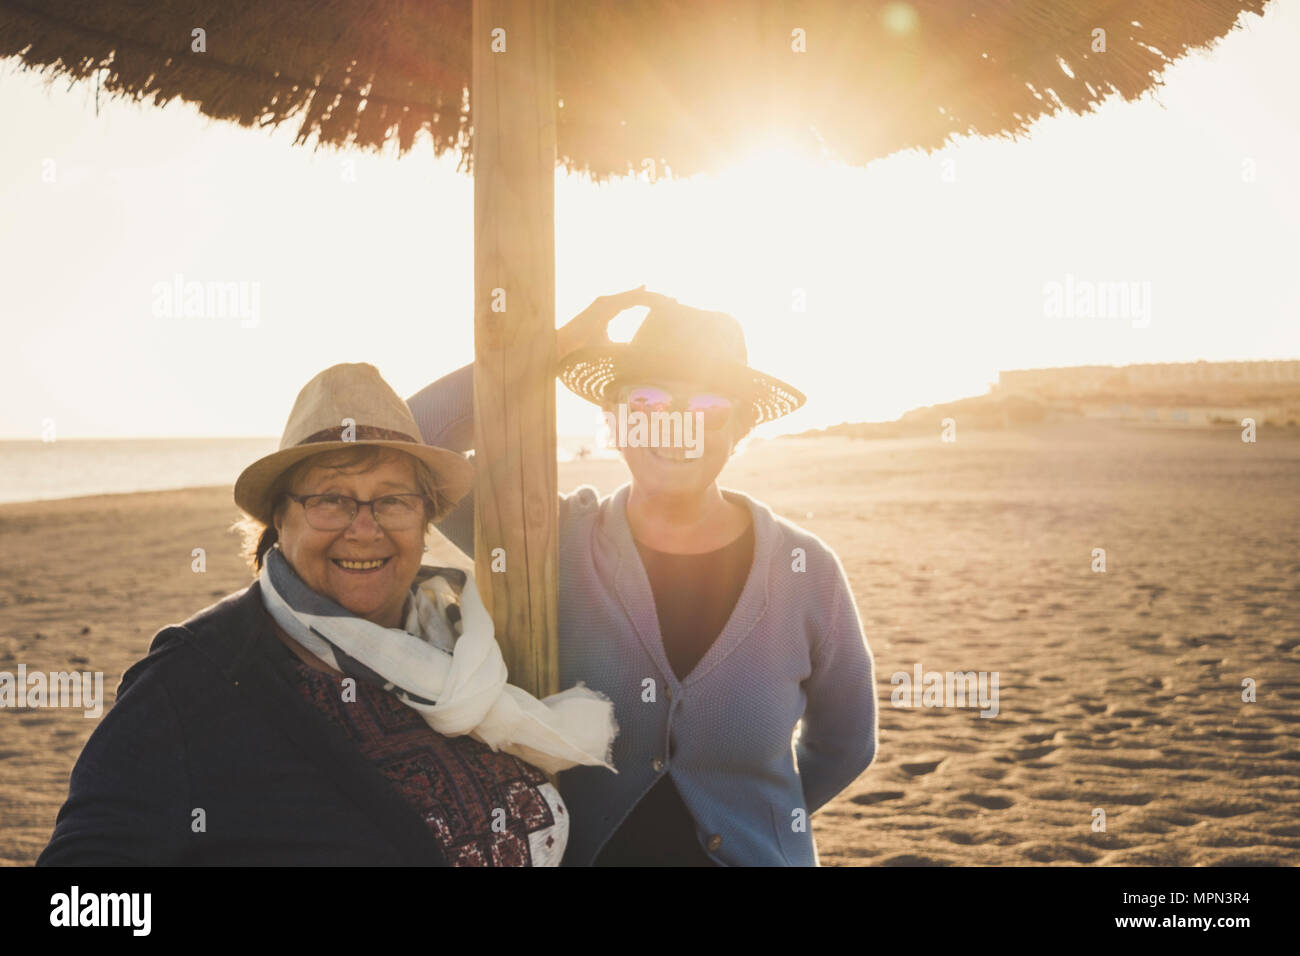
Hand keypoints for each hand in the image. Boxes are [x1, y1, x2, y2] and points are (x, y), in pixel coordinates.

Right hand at [557, 286, 677, 361]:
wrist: (562, 350)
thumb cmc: (581, 351)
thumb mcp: (609, 349)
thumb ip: (623, 348)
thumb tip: (639, 355)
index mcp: (608, 311)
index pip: (633, 302)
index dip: (651, 302)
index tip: (668, 305)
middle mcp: (606, 303)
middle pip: (636, 296)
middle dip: (656, 297)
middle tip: (675, 300)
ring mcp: (604, 302)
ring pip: (633, 295)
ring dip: (652, 297)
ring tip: (669, 300)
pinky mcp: (601, 305)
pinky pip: (625, 299)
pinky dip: (640, 298)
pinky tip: (653, 299)